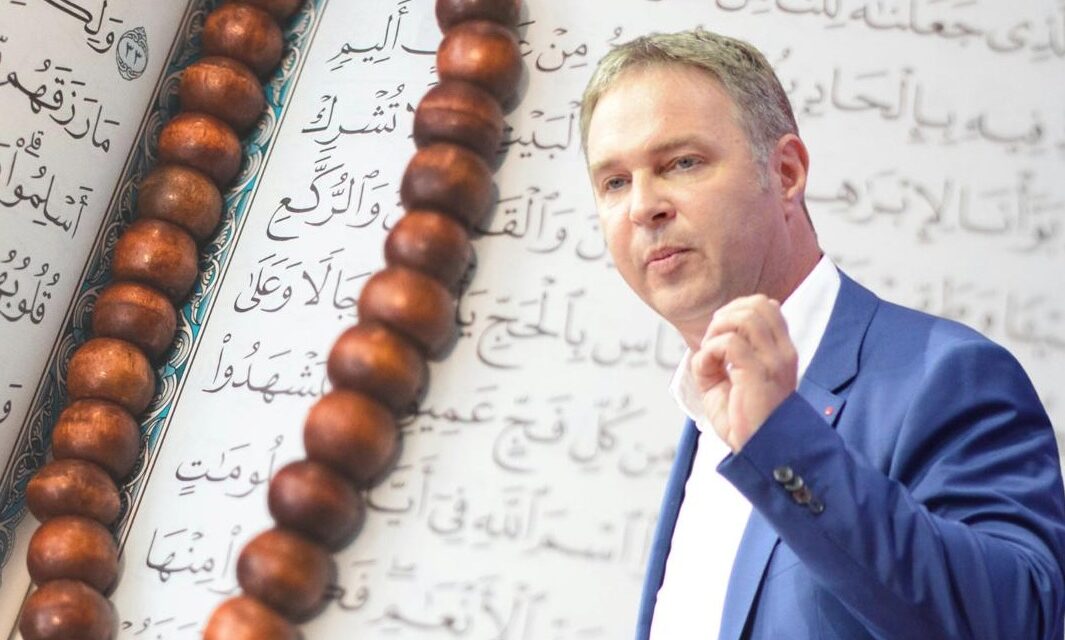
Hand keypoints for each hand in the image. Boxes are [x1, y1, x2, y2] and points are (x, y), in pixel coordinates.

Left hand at [690, 295, 797, 452]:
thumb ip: (721, 358)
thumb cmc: (747, 421)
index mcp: (780, 351)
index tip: (719, 336)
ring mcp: (773, 360)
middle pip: (757, 304)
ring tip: (711, 355)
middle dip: (726, 316)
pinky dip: (710, 350)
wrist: (761, 451)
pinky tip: (710, 369)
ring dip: (717, 330)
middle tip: (712, 343)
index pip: (766, 306)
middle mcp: (782, 351)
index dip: (736, 311)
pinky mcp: (758, 372)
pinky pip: (730, 343)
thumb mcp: (731, 382)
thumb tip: (707, 345)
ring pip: (746, 316)